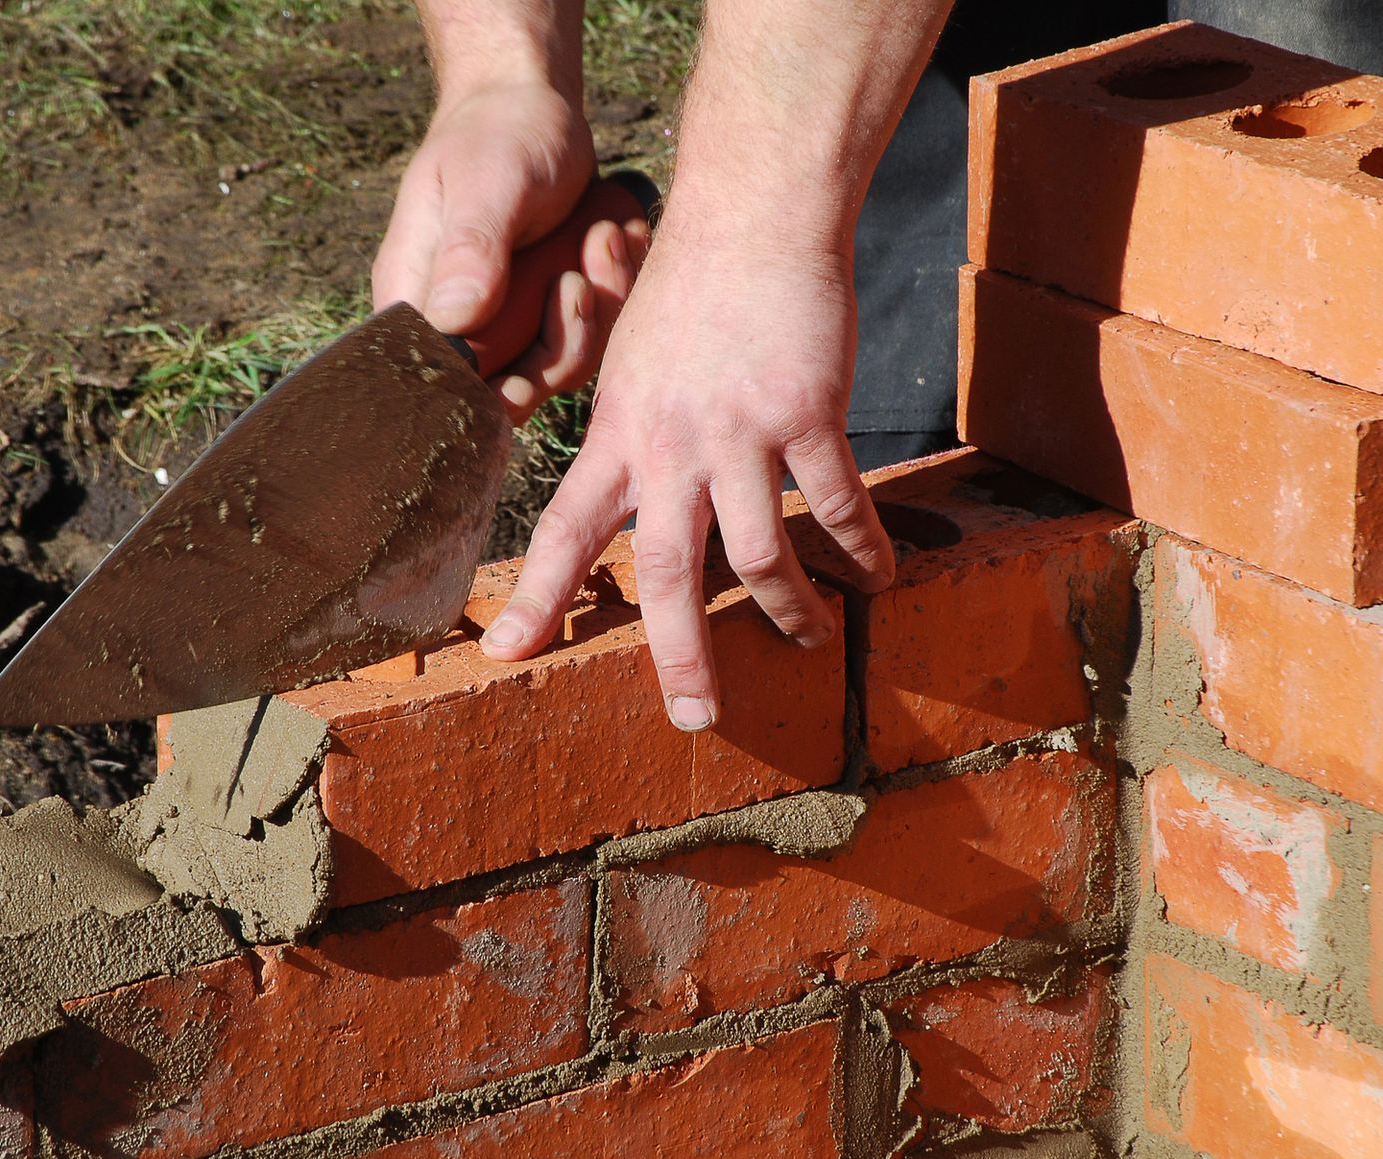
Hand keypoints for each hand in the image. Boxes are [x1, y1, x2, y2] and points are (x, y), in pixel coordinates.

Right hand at [373, 83, 642, 420]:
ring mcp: (511, 321)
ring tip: (603, 237)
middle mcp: (459, 323)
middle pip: (512, 389)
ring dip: (596, 308)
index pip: (440, 383)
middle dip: (559, 343)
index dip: (486, 397)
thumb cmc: (497, 133)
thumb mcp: (486, 183)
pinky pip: (593, 333)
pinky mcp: (553, 313)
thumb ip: (470, 251)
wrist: (531, 103)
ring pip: (562, 365)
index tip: (528, 376)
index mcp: (417, 300)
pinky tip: (615, 234)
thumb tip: (451, 322)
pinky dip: (614, 289)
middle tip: (575, 281)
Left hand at [478, 209, 896, 730]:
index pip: (565, 530)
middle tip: (695, 717)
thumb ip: (629, 437)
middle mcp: (670, 444)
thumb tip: (629, 493)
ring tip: (809, 642)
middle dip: (680, 655)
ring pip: (758, 552)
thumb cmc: (690, 288)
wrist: (750, 217)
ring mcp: (738, 431)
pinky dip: (859, 548)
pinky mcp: (806, 413)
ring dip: (788, 608)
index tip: (505, 656)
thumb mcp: (630, 365)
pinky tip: (876, 576)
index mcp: (618, 435)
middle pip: (665, 571)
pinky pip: (836, 502)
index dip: (536, 598)